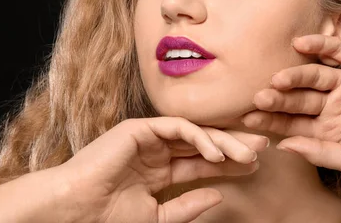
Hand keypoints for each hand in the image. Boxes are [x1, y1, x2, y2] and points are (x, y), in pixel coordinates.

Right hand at [52, 117, 267, 222]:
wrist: (78, 209)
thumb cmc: (110, 217)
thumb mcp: (157, 217)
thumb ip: (188, 205)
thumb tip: (219, 195)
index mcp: (159, 169)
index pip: (201, 162)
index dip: (229, 163)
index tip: (254, 166)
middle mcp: (157, 150)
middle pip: (203, 143)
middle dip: (233, 145)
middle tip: (262, 149)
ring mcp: (150, 137)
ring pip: (195, 132)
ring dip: (223, 141)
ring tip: (247, 154)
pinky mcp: (141, 127)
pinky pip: (178, 127)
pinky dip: (199, 138)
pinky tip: (217, 154)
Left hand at [242, 34, 340, 175]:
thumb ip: (319, 153)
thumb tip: (284, 147)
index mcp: (326, 127)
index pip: (291, 123)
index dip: (271, 121)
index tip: (247, 119)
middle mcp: (332, 102)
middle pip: (298, 98)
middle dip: (279, 98)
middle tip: (259, 97)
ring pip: (315, 73)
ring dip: (297, 73)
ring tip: (279, 77)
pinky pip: (340, 50)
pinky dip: (323, 44)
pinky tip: (303, 42)